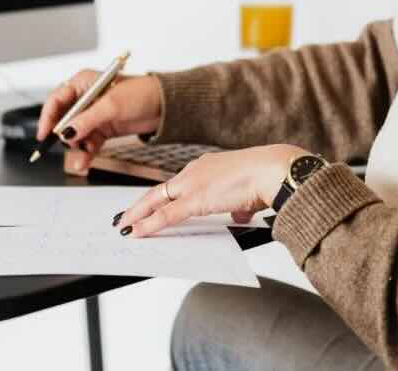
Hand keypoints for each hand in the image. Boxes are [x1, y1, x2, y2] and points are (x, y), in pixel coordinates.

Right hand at [37, 71, 161, 173]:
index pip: (57, 100)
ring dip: (76, 147)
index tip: (45, 134)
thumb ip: (87, 120)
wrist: (165, 106)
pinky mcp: (103, 129)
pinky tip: (84, 161)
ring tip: (80, 157)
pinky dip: (85, 152)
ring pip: (75, 134)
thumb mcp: (111, 105)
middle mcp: (85, 98)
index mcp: (83, 82)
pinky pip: (88, 142)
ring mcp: (94, 115)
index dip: (47, 117)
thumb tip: (66, 132)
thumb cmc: (141, 93)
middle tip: (67, 146)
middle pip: (63, 119)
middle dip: (63, 134)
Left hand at [114, 144, 305, 236]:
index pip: (177, 184)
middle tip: (124, 215)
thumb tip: (239, 213)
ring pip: (156, 200)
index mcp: (207, 166)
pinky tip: (137, 232)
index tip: (149, 203)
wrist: (273, 170)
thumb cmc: (267, 178)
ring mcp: (193, 184)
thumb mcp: (248, 193)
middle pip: (160, 190)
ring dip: (138, 215)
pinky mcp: (195, 199)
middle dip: (140, 205)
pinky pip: (166, 215)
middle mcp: (195, 171)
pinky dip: (149, 224)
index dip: (160, 196)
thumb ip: (239, 204)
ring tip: (124, 226)